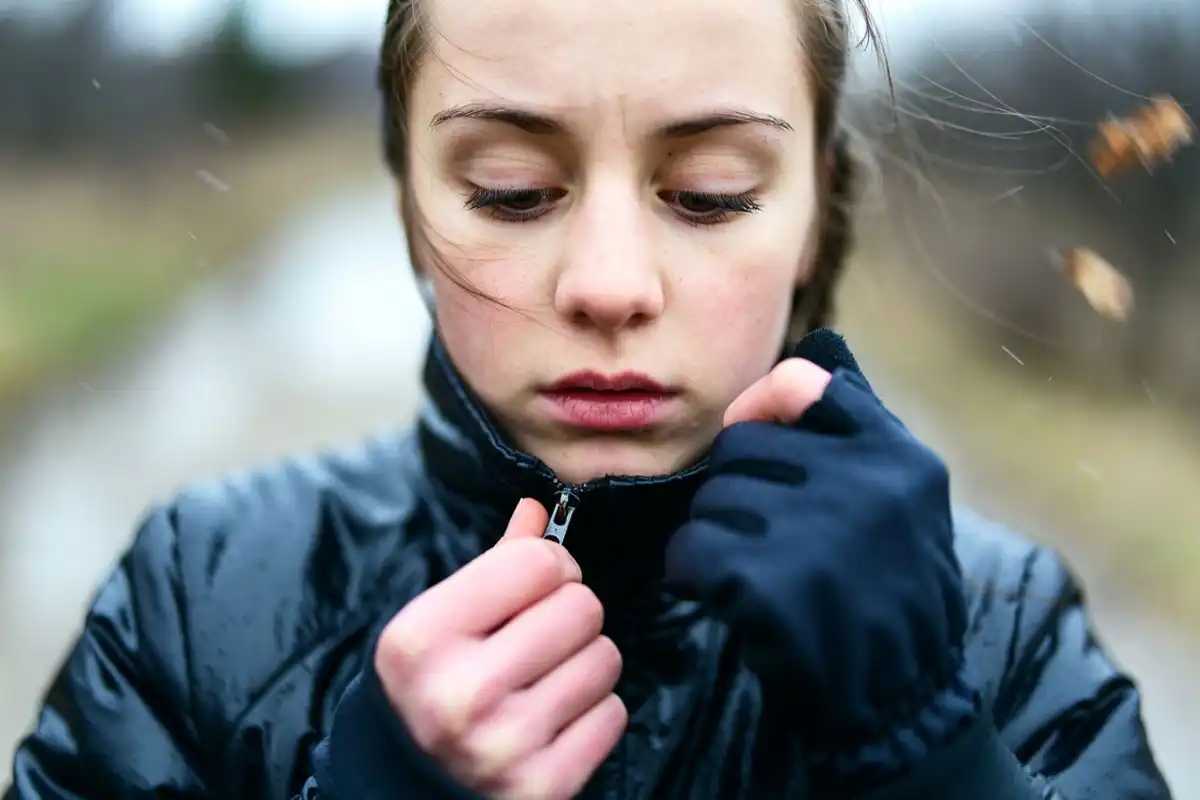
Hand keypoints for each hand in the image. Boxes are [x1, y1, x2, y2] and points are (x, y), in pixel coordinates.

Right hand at [376, 499, 626, 799]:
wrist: (407, 784)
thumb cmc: (433, 684)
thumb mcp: (441, 620)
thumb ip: (494, 562)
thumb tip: (539, 507)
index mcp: (424, 638)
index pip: (538, 562)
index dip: (549, 565)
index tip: (537, 584)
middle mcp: (460, 694)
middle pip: (582, 606)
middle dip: (570, 614)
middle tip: (541, 636)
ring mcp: (504, 747)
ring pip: (607, 657)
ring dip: (585, 661)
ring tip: (546, 678)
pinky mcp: (543, 786)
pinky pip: (613, 713)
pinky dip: (594, 710)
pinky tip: (555, 718)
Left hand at [664, 331, 972, 765]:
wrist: (900, 698)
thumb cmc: (892, 594)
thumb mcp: (905, 502)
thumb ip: (858, 433)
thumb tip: (807, 357)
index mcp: (898, 457)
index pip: (803, 383)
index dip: (759, 405)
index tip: (746, 433)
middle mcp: (864, 484)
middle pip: (742, 448)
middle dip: (734, 490)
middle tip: (753, 534)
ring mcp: (819, 533)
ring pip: (712, 498)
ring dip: (713, 534)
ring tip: (745, 569)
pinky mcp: (772, 584)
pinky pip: (692, 549)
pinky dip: (693, 573)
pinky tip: (722, 595)